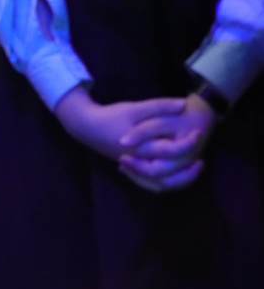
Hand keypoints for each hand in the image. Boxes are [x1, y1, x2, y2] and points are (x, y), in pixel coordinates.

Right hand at [54, 87, 200, 190]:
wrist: (87, 127)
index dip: (187, 144)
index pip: (169, 151)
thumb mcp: (134, 108)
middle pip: (168, 174)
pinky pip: (152, 184)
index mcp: (141, 147)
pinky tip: (178, 174)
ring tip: (194, 168)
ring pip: (161, 183)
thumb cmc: (111, 117)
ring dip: (180, 180)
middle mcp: (140, 162)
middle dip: (188, 169)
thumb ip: (158, 106)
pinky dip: (166, 183)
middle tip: (202, 158)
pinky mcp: (134, 169)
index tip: (197, 133)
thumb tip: (183, 105)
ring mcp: (136, 168)